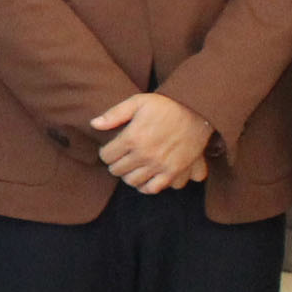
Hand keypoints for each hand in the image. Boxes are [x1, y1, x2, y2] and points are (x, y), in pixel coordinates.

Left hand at [90, 91, 213, 191]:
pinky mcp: (173, 172)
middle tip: (121, 158)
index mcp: (132, 137)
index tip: (111, 149)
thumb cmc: (166, 105)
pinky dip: (145, 186)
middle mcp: (144, 154)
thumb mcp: (138, 102)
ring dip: (128, 175)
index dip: (106, 152)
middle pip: (117, 170)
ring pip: (132, 181)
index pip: (106, 156)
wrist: (197, 111)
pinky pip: (153, 188)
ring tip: (132, 167)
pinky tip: (145, 178)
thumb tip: (94, 124)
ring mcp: (159, 165)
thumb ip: (114, 114)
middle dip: (116, 164)